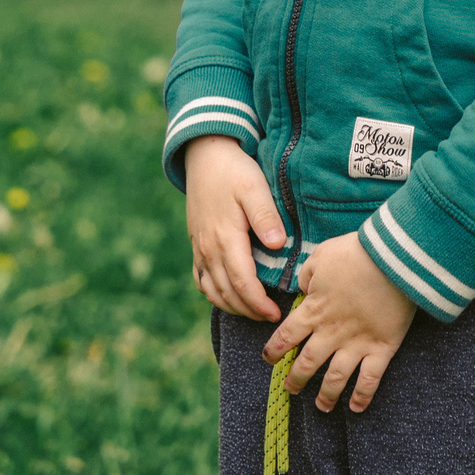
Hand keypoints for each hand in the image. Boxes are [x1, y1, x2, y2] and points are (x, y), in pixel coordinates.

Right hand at [184, 136, 285, 321]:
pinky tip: (228, 296)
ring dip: (232, 306)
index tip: (275, 314)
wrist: (204, 155)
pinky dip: (214, 294)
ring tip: (254, 311)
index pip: (241, 282)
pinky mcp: (196, 244)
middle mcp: (208, 248)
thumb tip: (278, 244)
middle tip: (272, 318)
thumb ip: (266, 215)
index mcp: (225, 238)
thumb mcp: (254, 186)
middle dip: (249, 311)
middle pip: (227, 293)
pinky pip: (201, 279)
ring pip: (212, 291)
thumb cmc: (234, 170)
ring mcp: (199, 248)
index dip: (258, 303)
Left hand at [265, 234, 417, 412]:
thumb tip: (303, 288)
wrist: (394, 259)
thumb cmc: (356, 253)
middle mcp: (332, 332)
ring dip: (325, 395)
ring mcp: (357, 343)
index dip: (275, 350)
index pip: (286, 336)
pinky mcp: (383, 347)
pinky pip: (370, 379)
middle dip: (296, 379)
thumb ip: (307, 275)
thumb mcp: (321, 256)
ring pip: (335, 378)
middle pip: (308, 363)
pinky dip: (362, 396)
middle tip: (290, 389)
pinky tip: (355, 408)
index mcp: (314, 310)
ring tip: (320, 407)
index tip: (269, 359)